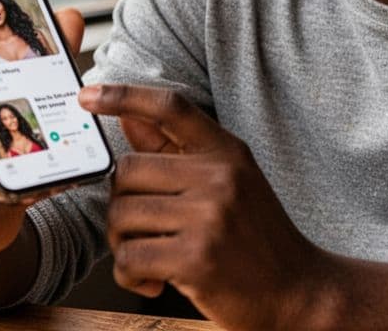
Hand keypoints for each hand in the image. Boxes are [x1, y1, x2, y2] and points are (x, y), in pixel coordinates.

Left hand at [80, 84, 325, 329]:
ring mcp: (209, 217)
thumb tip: (128, 119)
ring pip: (121, 215)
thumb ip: (178, 152)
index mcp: (227, 152)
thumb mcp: (231, 184)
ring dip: (123, 244)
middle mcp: (219, 177)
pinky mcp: (196, 259)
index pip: (169, 107)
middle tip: (140, 231)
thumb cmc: (258, 239)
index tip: (87, 94)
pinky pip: (129, 257)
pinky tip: (154, 281)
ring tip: (150, 258)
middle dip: (121, 205)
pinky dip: (129, 275)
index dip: (123, 95)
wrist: (300, 293)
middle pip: (127, 171)